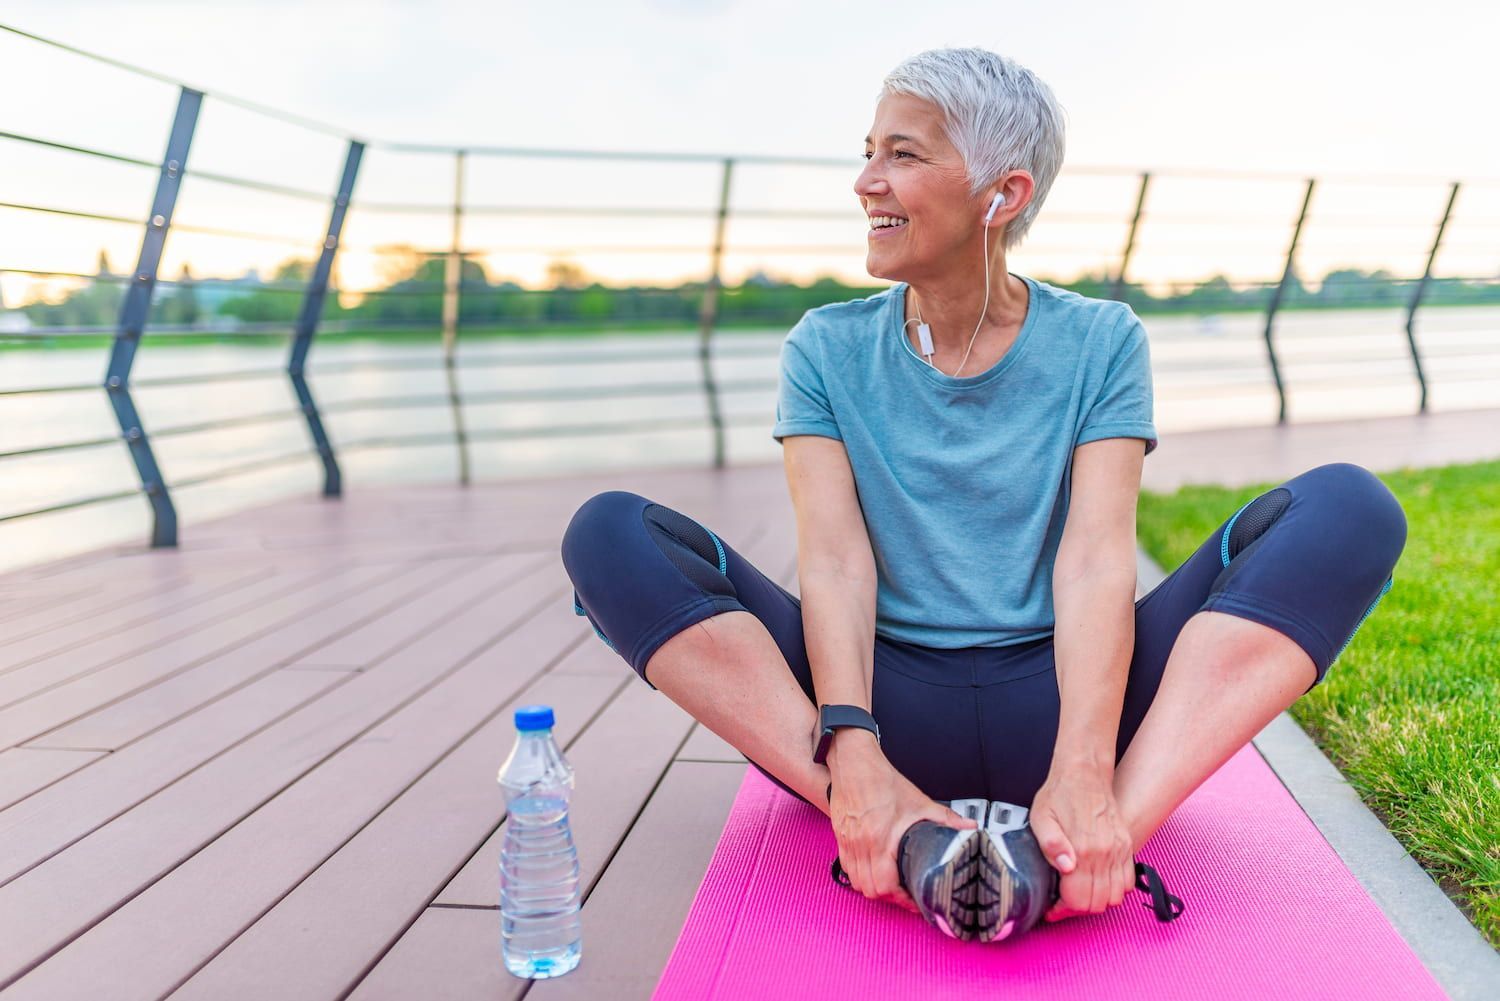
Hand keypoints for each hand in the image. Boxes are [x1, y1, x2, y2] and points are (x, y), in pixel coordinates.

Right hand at [826, 731, 976, 913]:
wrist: (854, 764)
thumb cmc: (883, 781)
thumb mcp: (919, 801)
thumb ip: (945, 819)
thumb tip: (970, 828)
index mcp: (880, 838)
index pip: (886, 885)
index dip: (902, 898)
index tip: (914, 898)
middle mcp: (861, 844)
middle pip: (871, 889)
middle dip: (890, 897)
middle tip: (906, 893)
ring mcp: (848, 842)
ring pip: (857, 882)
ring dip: (873, 888)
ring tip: (890, 885)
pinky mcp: (841, 838)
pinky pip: (847, 868)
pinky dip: (859, 876)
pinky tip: (872, 870)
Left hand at [1029, 763, 1133, 922]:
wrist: (1084, 772)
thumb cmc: (1058, 795)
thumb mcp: (1041, 818)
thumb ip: (1051, 845)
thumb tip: (1066, 868)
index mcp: (1082, 849)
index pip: (1079, 899)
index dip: (1062, 909)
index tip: (1052, 907)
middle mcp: (1105, 853)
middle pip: (1097, 903)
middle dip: (1078, 907)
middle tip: (1063, 898)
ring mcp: (1119, 850)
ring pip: (1115, 897)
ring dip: (1097, 900)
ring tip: (1079, 890)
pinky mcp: (1126, 845)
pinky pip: (1128, 882)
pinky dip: (1115, 889)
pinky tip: (1096, 881)